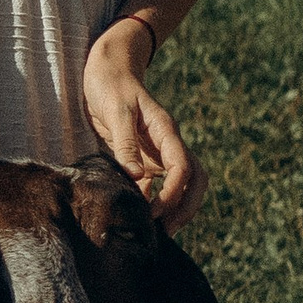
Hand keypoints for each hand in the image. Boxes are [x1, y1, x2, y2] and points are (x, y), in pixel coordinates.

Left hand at [83, 22, 204, 228]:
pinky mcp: (142, 159)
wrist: (107, 69)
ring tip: (157, 232)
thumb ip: (124, 143)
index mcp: (166, 131)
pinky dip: (153, 203)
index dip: (175, 192)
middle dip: (186, 207)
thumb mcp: (116, 109)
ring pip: (180, 186)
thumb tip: (134, 177)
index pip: (183, 167)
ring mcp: (157, 153)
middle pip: (195, 180)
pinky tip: (140, 220)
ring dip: (174, 209)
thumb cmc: (111, 83)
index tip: (156, 212)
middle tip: (166, 232)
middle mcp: (167, 144)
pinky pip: (155, 186)